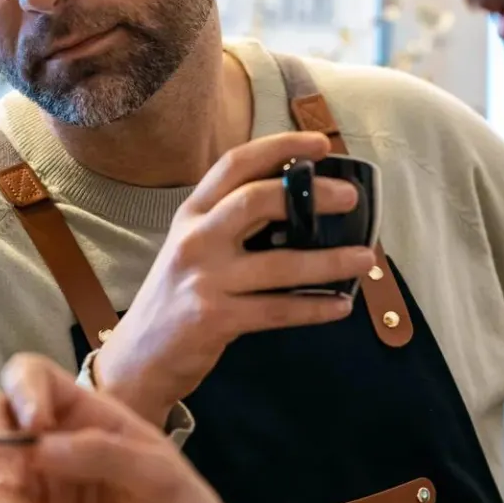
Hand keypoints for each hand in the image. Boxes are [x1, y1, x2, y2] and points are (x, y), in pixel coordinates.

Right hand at [0, 354, 241, 502]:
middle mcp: (51, 449)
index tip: (35, 424)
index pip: (30, 377)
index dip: (20, 390)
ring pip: (0, 491)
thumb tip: (38, 445)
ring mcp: (41, 495)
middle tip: (20, 473)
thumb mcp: (156, 473)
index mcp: (83, 416)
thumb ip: (100, 452)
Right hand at [92, 131, 376, 423]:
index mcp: (192, 214)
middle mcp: (195, 239)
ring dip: (329, 262)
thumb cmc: (177, 298)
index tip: (321, 144)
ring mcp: (203, 279)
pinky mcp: (214, 318)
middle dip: (310, 195)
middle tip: (350, 198)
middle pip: (256, 200)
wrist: (138, 358)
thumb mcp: (193, 248)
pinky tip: (340, 306)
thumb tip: (302, 203)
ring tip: (365, 259)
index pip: (235, 165)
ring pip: (280, 263)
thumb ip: (232, 224)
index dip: (279, 147)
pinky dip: (314, 308)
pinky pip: (278, 310)